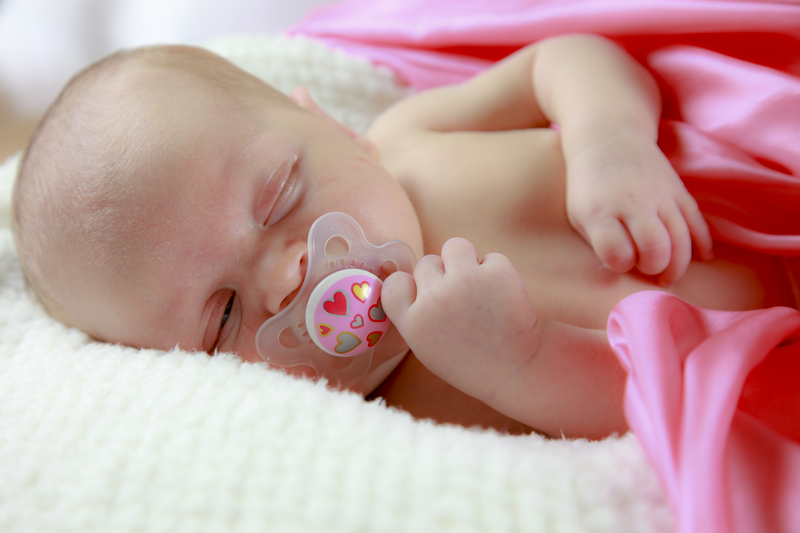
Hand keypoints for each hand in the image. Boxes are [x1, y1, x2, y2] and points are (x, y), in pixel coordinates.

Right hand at [381, 238, 541, 401]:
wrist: (518, 370)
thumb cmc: (470, 360)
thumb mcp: (427, 346)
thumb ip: (415, 313)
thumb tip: (406, 276)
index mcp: (414, 324)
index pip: (394, 283)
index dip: (411, 285)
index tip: (427, 296)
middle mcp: (435, 300)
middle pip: (427, 263)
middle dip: (443, 275)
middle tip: (463, 300)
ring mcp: (465, 282)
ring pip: (454, 246)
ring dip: (465, 260)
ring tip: (479, 287)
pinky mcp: (496, 273)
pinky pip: (490, 257)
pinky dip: (497, 272)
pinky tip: (501, 296)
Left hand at [566, 131, 712, 285]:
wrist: (609, 139)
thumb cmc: (589, 187)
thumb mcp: (579, 215)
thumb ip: (599, 243)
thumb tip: (622, 271)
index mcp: (601, 212)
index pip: (616, 252)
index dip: (620, 264)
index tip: (618, 261)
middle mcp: (632, 203)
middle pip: (656, 247)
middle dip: (655, 267)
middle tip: (648, 272)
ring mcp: (659, 196)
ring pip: (681, 239)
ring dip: (678, 264)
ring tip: (666, 276)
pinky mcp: (678, 191)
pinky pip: (697, 222)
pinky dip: (702, 243)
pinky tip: (703, 259)